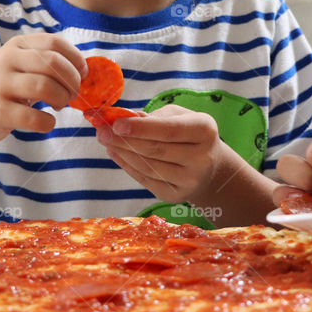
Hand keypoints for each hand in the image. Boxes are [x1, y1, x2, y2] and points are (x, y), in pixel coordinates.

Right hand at [0, 34, 86, 145]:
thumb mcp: (18, 65)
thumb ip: (45, 62)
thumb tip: (82, 71)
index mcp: (17, 45)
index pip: (55, 42)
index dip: (76, 59)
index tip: (82, 74)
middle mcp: (7, 60)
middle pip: (54, 63)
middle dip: (72, 81)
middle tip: (72, 94)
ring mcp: (0, 85)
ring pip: (46, 87)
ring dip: (62, 99)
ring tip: (59, 106)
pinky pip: (34, 117)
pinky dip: (48, 122)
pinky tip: (45, 122)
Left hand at [96, 105, 237, 203]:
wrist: (209, 166)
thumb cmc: (188, 133)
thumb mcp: (178, 116)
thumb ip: (152, 116)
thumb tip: (120, 117)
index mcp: (205, 130)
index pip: (169, 130)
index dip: (141, 128)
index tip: (115, 123)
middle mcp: (201, 158)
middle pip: (156, 150)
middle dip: (124, 140)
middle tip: (101, 130)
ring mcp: (189, 180)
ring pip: (148, 166)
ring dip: (122, 152)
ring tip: (105, 140)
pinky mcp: (176, 195)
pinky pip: (145, 179)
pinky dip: (127, 165)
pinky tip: (115, 153)